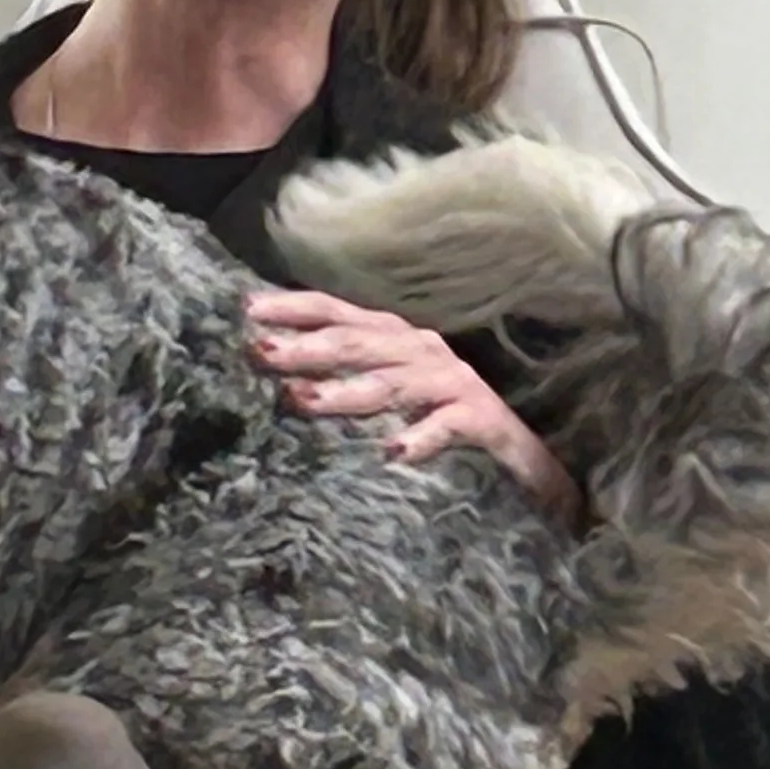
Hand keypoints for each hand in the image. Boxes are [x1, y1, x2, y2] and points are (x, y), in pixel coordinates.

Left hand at [246, 288, 582, 526]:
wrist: (522, 461)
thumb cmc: (441, 419)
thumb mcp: (389, 394)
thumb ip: (344, 379)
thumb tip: (277, 376)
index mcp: (396, 340)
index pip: (340, 313)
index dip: (295, 308)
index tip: (247, 310)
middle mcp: (422, 353)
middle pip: (359, 343)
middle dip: (307, 346)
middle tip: (261, 353)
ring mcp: (453, 385)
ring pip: (393, 384)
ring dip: (347, 391)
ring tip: (304, 401)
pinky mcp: (483, 422)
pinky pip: (448, 427)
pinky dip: (421, 437)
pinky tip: (393, 451)